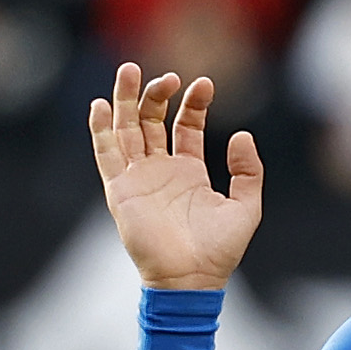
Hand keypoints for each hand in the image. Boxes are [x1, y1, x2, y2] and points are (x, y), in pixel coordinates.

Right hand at [92, 64, 260, 291]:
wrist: (192, 278)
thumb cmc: (219, 250)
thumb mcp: (247, 207)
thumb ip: (249, 171)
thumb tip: (242, 134)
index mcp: (189, 171)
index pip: (185, 125)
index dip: (193, 103)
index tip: (204, 84)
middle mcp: (160, 170)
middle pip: (150, 120)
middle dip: (155, 94)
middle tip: (166, 76)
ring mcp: (138, 178)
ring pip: (126, 129)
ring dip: (125, 100)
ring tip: (129, 71)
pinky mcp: (119, 190)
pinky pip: (106, 154)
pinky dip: (101, 129)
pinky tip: (102, 105)